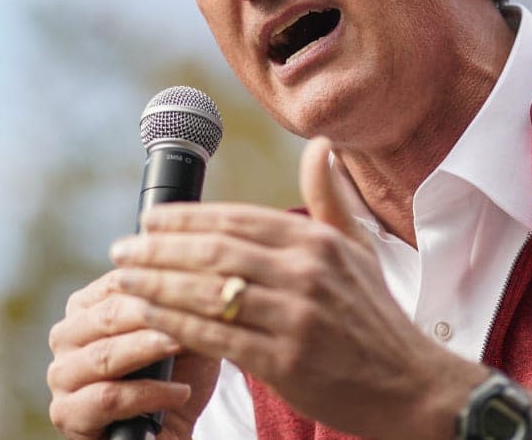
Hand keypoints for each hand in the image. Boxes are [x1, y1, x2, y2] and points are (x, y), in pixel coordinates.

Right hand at [47, 268, 219, 438]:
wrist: (171, 428)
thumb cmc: (178, 370)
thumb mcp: (188, 328)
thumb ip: (182, 294)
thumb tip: (192, 253)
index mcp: (87, 306)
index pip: (118, 282)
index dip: (158, 279)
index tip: (194, 275)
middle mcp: (66, 336)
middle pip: (108, 316)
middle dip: (152, 312)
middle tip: (190, 310)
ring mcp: (62, 376)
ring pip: (104, 356)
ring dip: (146, 349)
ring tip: (182, 345)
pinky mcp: (67, 415)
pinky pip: (107, 398)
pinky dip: (147, 394)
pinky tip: (180, 392)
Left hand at [109, 137, 486, 437]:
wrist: (410, 385)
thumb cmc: (377, 317)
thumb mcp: (359, 249)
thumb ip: (329, 199)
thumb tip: (319, 146)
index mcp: (319, 241)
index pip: (238, 219)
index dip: (188, 217)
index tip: (151, 218)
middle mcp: (306, 272)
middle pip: (215, 251)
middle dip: (159, 248)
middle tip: (121, 247)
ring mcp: (295, 317)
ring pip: (208, 292)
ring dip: (157, 284)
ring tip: (124, 279)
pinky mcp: (285, 361)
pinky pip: (216, 337)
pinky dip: (176, 324)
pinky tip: (149, 317)